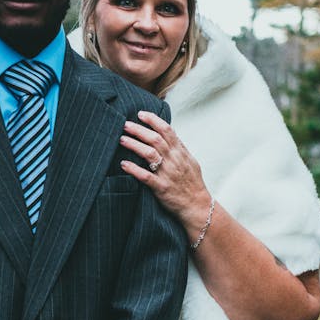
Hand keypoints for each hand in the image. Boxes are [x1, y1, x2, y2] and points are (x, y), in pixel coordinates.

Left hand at [120, 111, 210, 232]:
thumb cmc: (192, 183)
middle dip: (139, 130)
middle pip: (155, 139)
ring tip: (122, 139)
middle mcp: (174, 160)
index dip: (153, 120)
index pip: (167, 130)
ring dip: (134, 145)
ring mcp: (168, 174)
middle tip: (125, 124)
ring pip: (150, 154)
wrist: (197, 206)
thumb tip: (170, 132)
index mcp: (180, 152)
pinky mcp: (162, 188)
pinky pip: (146, 176)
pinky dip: (134, 169)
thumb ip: (179, 147)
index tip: (140, 114)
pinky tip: (123, 164)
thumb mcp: (190, 161)